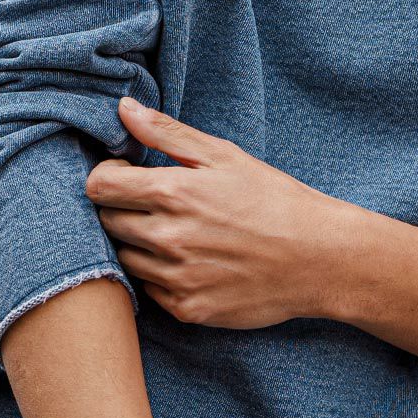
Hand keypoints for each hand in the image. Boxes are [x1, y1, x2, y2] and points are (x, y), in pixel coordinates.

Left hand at [85, 97, 352, 327]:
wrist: (319, 257)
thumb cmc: (274, 199)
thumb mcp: (224, 155)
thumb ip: (167, 132)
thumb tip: (122, 108)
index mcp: (173, 192)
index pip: (98, 185)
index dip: (108, 176)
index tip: (130, 175)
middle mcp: (168, 238)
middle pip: (106, 222)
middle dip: (123, 209)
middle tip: (158, 205)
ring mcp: (176, 278)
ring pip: (123, 259)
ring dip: (138, 245)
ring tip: (177, 234)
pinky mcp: (187, 309)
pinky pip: (149, 290)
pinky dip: (160, 276)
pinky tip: (191, 261)